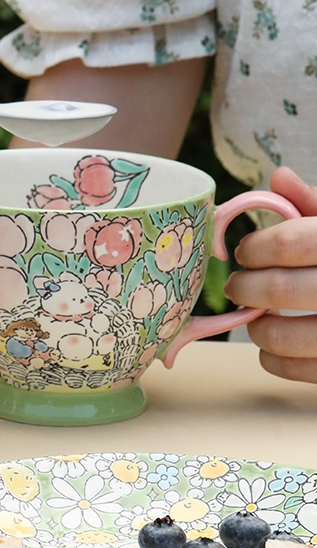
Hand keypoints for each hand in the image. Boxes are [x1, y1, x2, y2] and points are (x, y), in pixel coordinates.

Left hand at [224, 167, 316, 382]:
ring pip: (281, 335)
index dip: (256, 248)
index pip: (290, 243)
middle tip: (238, 285)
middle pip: (277, 289)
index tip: (245, 251)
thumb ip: (315, 203)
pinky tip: (272, 344)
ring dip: (254, 326)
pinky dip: (272, 359)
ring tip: (254, 315)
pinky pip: (295, 370)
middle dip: (244, 287)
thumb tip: (279, 178)